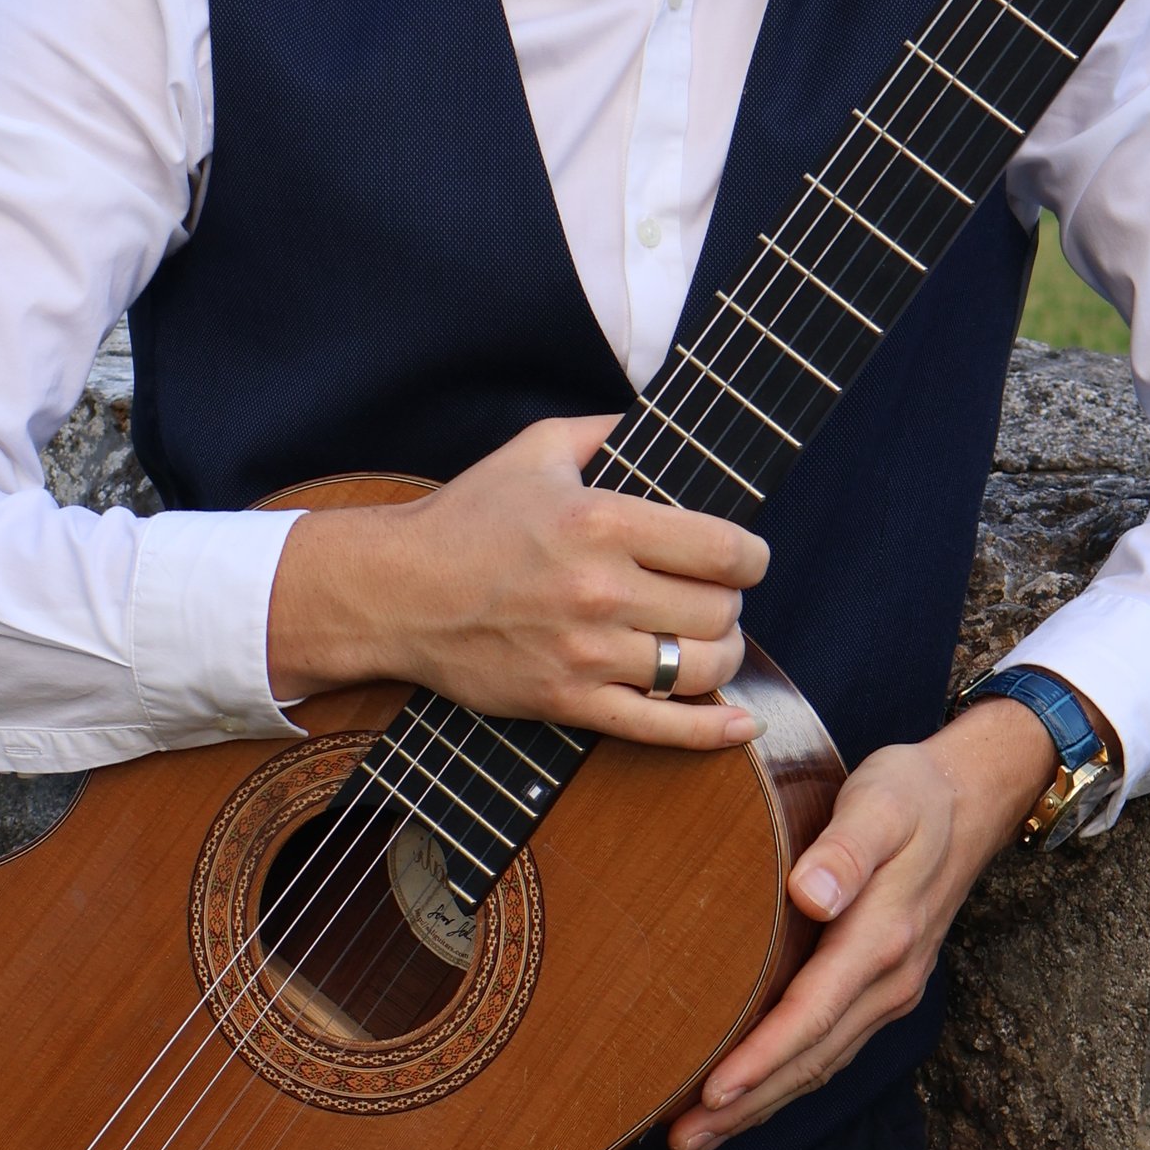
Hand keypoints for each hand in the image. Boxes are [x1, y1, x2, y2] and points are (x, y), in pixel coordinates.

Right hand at [267, 414, 767, 751]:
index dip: (751, 557)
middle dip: (730, 604)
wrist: (397, 592)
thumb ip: (608, 431)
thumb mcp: (537, 449)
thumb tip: (661, 418)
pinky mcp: (567, 702)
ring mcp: (585, 654)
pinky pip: (660, 726)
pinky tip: (741, 724)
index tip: (745, 558)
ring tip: (708, 642)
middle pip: (720, 611)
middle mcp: (601, 590)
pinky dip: (711, 731)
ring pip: (701, 669)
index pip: (724, 550)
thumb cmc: (468, 518)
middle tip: (712, 597)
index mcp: (602, 522)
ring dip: (722, 657)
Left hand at [666, 694, 1062, 1149]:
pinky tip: (750, 1094)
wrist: (969, 802)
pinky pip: (830, 1048)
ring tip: (699, 1134)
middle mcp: (890, 979)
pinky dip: (787, 1080)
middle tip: (681, 1139)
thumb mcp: (879, 803)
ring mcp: (890, 991)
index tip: (712, 1090)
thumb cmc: (910, 795)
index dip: (763, 1058)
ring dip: (762, 1104)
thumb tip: (811, 894)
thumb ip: (846, 848)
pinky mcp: (881, 990)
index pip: (813, 1013)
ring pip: (821, 1064)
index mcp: (884, 937)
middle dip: (748, 1104)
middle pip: (812, 1057)